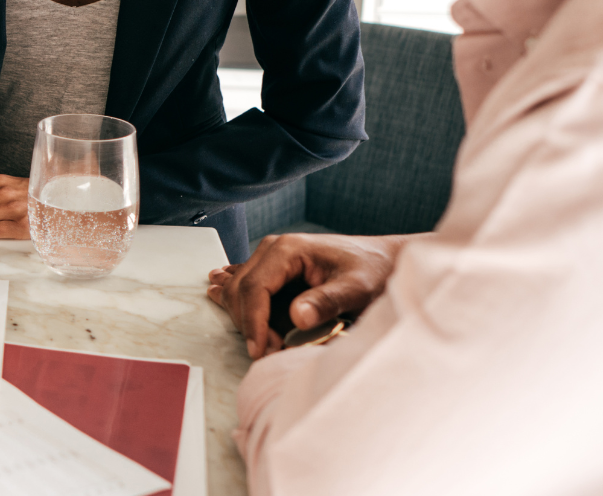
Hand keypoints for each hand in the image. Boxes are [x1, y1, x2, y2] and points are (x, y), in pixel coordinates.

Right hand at [206, 232, 406, 359]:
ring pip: (238, 289)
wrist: (386, 259)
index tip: (261, 351)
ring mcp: (271, 258)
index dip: (253, 323)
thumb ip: (328, 302)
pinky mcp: (275, 268)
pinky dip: (236, 297)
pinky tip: (217, 292)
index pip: (254, 288)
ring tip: (265, 343)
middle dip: (249, 325)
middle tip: (270, 354)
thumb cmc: (375, 270)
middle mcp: (274, 250)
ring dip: (244, 318)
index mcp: (288, 249)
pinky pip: (245, 283)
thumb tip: (297, 317)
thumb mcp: (358, 288)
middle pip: (240, 290)